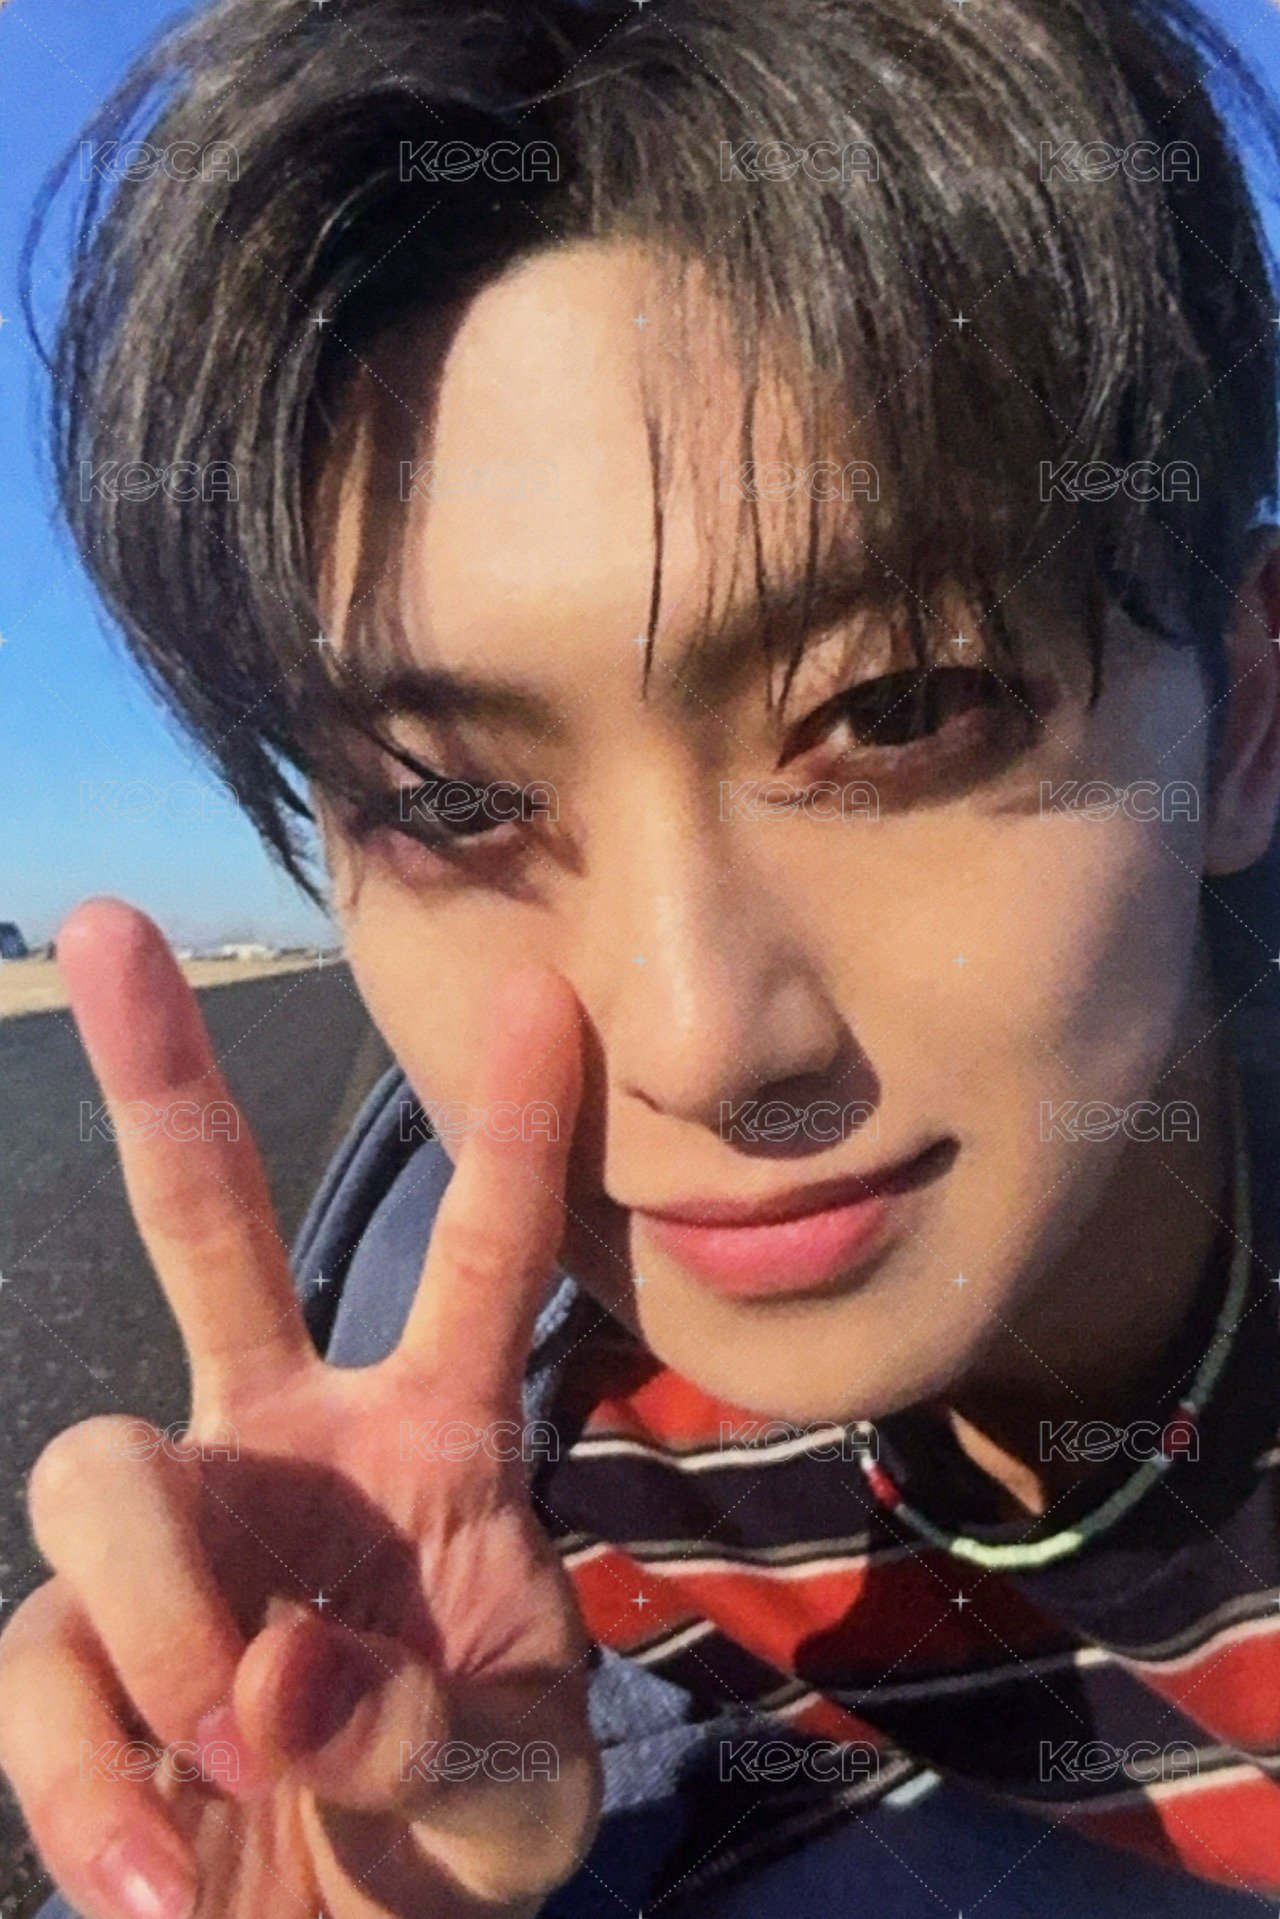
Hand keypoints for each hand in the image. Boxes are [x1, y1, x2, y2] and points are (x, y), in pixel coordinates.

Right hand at [0, 900, 601, 1918]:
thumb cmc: (458, 1834)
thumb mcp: (510, 1797)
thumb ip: (425, 1732)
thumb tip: (264, 1685)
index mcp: (432, 1440)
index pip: (480, 1261)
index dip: (514, 1134)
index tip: (542, 994)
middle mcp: (286, 1441)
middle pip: (210, 1227)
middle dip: (161, 1082)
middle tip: (109, 930)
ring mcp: (173, 1531)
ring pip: (99, 1468)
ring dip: (166, 1623)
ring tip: (232, 1758)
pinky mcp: (73, 1650)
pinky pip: (39, 1668)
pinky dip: (88, 1787)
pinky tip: (158, 1876)